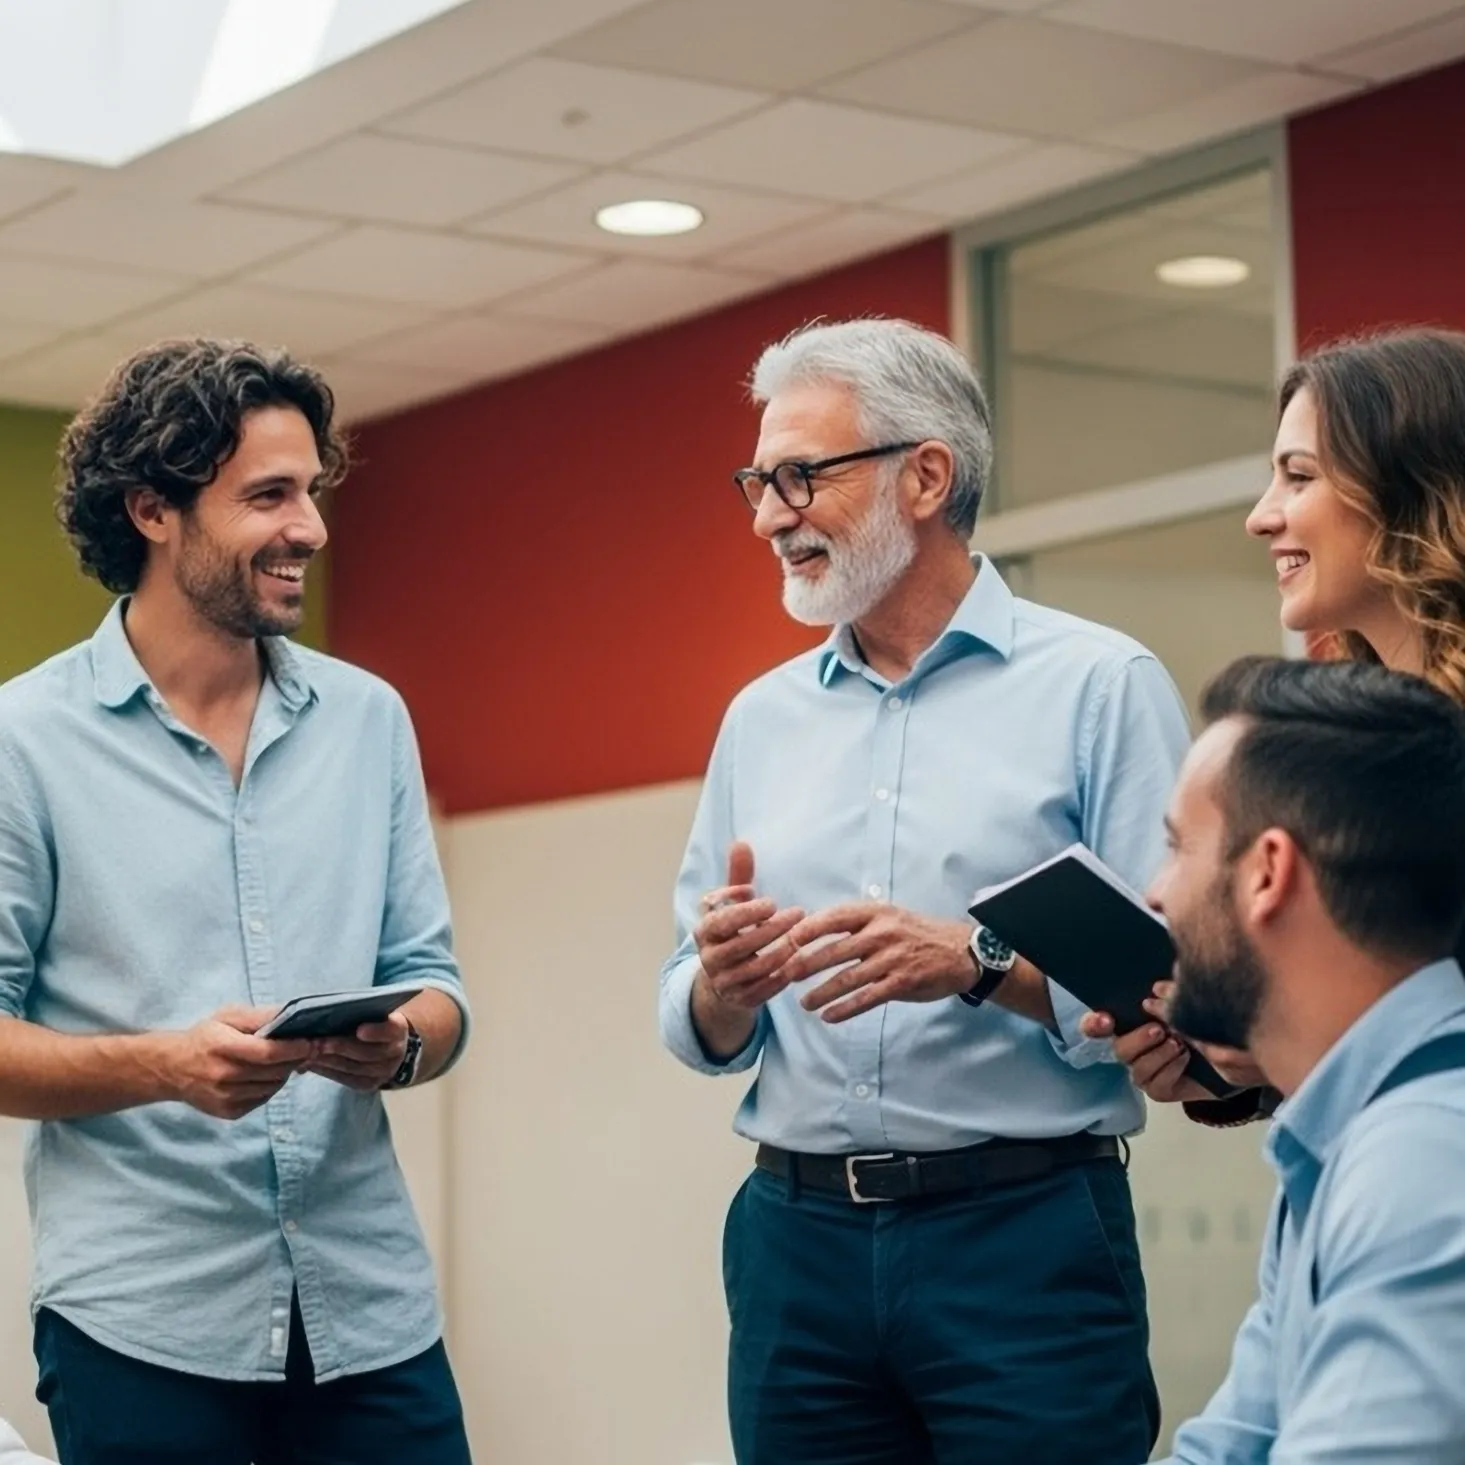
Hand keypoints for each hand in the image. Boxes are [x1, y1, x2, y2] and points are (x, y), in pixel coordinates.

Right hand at [164, 1006, 316, 1120]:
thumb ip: (260, 1016)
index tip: (311, 1042)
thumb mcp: (229, 1016)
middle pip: (275, 1071)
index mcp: (223, 1048)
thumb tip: (291, 1014)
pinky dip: (269, 1087)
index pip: (268, 1053)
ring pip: (273, 1087)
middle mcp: (224, 1076)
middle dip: (295, 1060)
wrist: (173, 1068)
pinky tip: (263, 1075)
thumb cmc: (206, 1037)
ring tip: (279, 1061)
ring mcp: (226, 1097)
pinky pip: (262, 1099)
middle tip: (303, 1049)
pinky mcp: (229, 1112)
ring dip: (283, 1073)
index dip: (294, 1048)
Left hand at [305, 1011, 410, 1091]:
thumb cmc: (375, 1022)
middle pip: (367, 1053)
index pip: (390, 1031)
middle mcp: (394, 1054)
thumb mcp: (376, 1014)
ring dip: (328, 1060)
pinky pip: (345, 1080)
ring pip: (353, 1068)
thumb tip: (330, 1011)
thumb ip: (360, 1012)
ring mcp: (382, 1073)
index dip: (376, 1032)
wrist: (392, 1050)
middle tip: (317, 1043)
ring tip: (308, 1053)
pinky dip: (326, 1071)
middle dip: (340, 1047)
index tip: (360, 1030)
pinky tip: (310, 1064)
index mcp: (398, 1030)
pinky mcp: (368, 1085)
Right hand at [694, 842, 805, 1013]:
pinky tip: (798, 961)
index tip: (771, 900)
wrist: (721, 978)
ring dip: (780, 952)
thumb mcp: (732, 904)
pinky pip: (763, 991)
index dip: (745, 911)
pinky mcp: (739, 1000)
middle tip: (798, 913)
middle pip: (740, 944)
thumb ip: (738, 876)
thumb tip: (741, 843)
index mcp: (705, 930)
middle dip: (771, 929)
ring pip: (753, 969)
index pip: (721, 920)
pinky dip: (781, 976)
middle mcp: (709, 957)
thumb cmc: (733, 930)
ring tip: (801, 937)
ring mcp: (723, 981)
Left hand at [773, 902, 972, 1023]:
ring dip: (821, 993)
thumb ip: (855, 923)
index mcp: (874, 912)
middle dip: (805, 965)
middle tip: (784, 976)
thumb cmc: (914, 933)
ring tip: (804, 1004)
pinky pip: (867, 998)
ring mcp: (892, 959)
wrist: (959, 951)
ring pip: (848, 978)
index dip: (807, 929)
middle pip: (834, 950)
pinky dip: (845, 1009)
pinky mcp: (902, 982)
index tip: (786, 941)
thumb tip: (810, 931)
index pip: (833, 918)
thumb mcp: (886, 916)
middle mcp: (881, 933)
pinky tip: (829, 1016)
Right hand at [1078, 981, 1266, 1100]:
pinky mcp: (1161, 1089)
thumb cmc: (1209, 1022)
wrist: (1238, 1049)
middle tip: (1161, 1029)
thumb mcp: (1190, 1002)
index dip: (1093, 1024)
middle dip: (1138, 1040)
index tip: (1106, 1019)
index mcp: (1132, 1022)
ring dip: (1158, 1055)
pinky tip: (1185, 1058)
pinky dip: (1170, 1069)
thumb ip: (1171, 996)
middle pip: (1117, 1049)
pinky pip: (1154, 1085)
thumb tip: (1157, 990)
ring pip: (1136, 1069)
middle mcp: (1134, 1048)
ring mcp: (1146, 1070)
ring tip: (1180, 1043)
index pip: (1096, 1026)